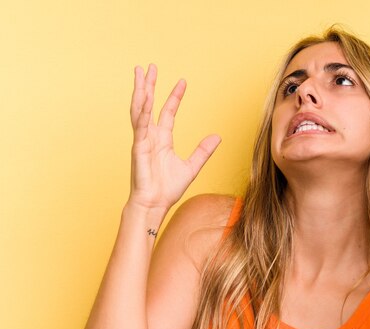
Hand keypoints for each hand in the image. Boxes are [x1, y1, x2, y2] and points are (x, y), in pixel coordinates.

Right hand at [128, 64, 220, 210]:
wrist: (155, 205)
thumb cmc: (167, 189)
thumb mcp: (192, 167)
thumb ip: (203, 151)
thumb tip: (217, 137)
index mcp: (162, 140)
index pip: (168, 112)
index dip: (174, 96)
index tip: (182, 82)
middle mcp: (151, 137)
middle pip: (148, 105)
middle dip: (149, 85)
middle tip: (148, 67)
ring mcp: (142, 141)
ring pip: (139, 110)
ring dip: (140, 91)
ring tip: (141, 73)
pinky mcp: (138, 148)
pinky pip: (139, 126)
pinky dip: (140, 110)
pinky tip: (142, 96)